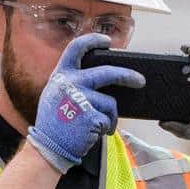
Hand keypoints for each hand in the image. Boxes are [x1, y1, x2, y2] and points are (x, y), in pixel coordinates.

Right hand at [26, 34, 145, 173]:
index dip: (93, 41)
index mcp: (61, 75)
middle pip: (107, 72)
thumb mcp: (56, 94)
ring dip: (110, 116)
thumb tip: (103, 76)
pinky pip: (109, 119)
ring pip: (110, 102)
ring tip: (98, 125)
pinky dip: (106, 127)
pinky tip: (93, 133)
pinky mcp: (90, 116)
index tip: (107, 41)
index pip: (76, 48)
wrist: (48, 147)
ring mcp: (81, 99)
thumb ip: (72, 81)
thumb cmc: (54, 123)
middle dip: (128, 75)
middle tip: (140, 81)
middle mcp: (70, 83)